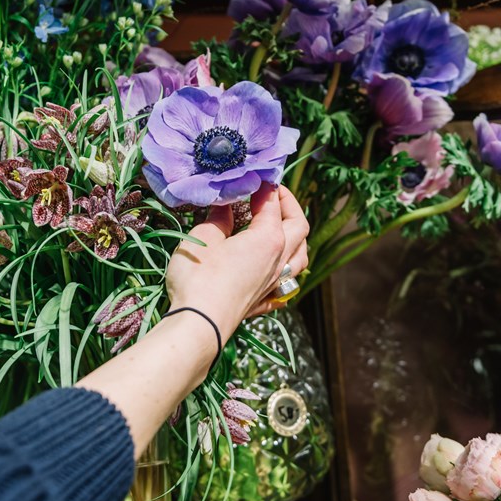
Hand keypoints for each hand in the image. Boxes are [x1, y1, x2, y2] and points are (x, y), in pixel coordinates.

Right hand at [165, 185, 309, 341]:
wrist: (200, 325)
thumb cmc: (199, 278)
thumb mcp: (204, 238)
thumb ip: (218, 218)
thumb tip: (225, 205)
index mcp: (268, 238)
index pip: (273, 204)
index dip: (266, 186)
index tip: (256, 176)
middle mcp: (280, 259)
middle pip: (299, 226)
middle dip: (290, 205)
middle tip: (273, 194)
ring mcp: (275, 283)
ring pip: (301, 256)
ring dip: (296, 237)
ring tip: (283, 229)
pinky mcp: (265, 301)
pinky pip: (286, 283)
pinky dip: (287, 271)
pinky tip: (278, 271)